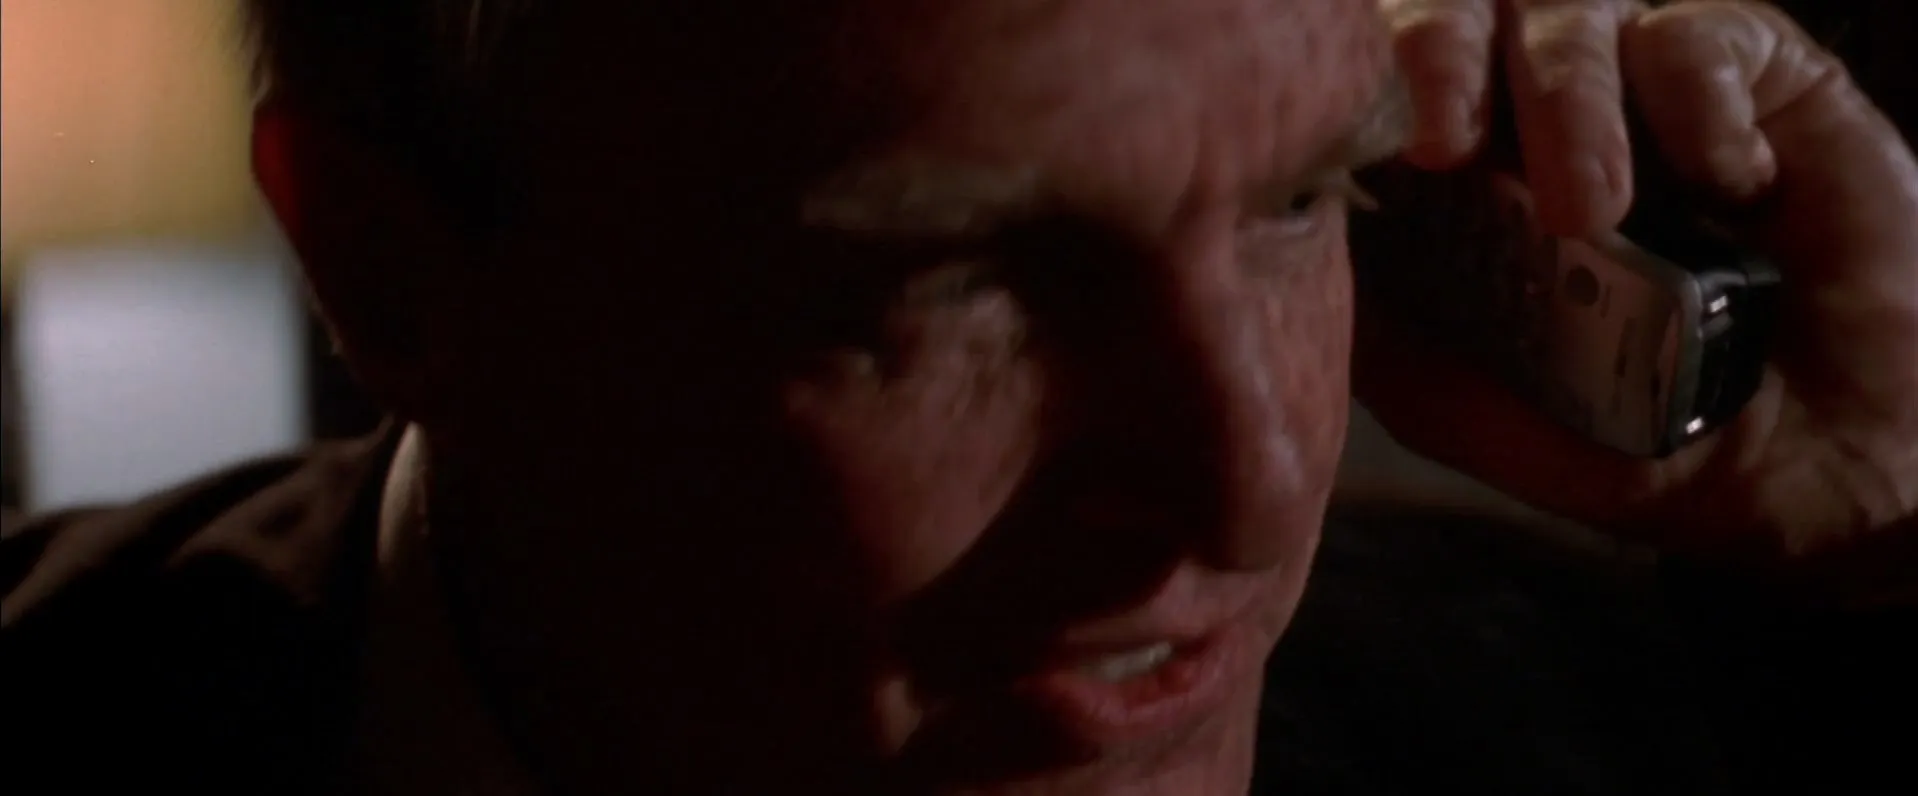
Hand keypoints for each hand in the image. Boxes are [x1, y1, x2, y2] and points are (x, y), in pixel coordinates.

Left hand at [1360, 0, 1917, 601]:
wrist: (1811, 475)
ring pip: (1573, 12)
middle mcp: (1538, 109)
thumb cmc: (1636, 439)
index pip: (1388, 77)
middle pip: (1464, 13)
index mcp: (1459, 171)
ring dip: (1569, 98)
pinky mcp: (1756, 73)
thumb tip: (1309, 264)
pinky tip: (1727, 181)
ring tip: (1593, 211)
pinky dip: (1698, 98)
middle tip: (1445, 144)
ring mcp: (1643, 85)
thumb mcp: (1482, 416)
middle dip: (1442, 56)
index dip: (1370, 86)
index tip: (1368, 152)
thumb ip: (1391, 345)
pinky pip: (1700, 33)